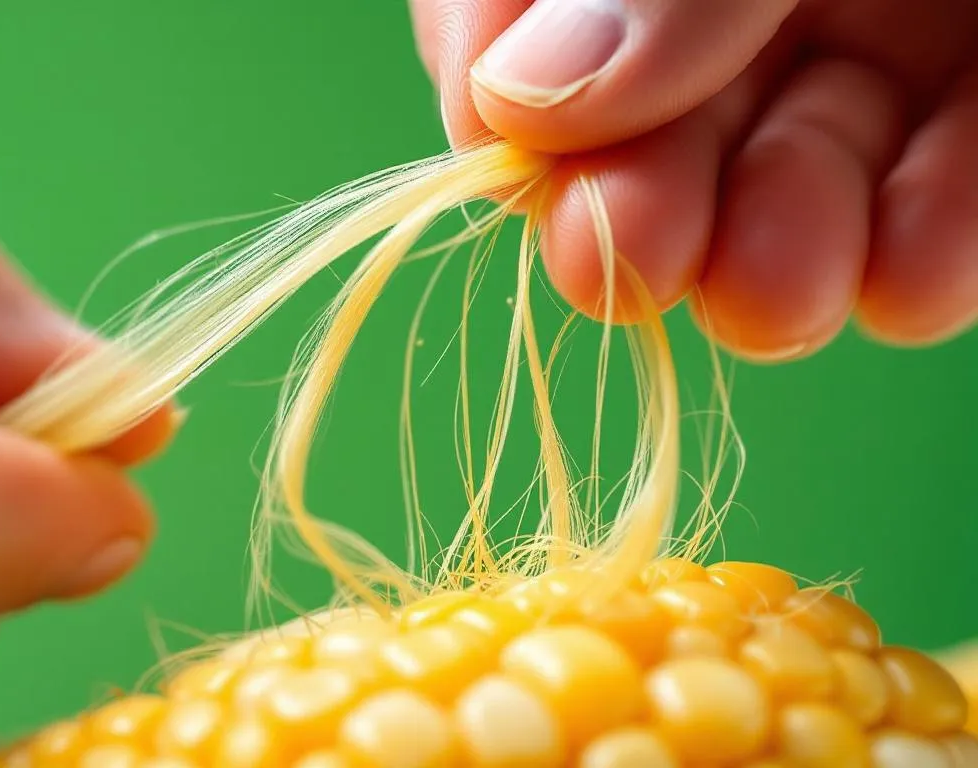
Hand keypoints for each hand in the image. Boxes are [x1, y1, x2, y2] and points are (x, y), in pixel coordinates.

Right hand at [411, 0, 977, 359]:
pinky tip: (912, 284)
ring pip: (792, 153)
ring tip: (780, 301)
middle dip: (637, 200)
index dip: (495, 75)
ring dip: (775, 253)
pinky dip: (929, 242)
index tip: (503, 149)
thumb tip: (515, 98)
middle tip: (627, 268)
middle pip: (651, 97)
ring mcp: (881, 10)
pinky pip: (952, 171)